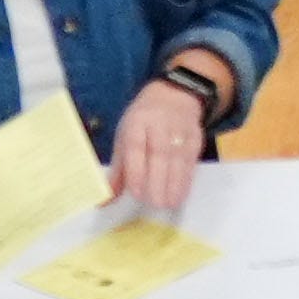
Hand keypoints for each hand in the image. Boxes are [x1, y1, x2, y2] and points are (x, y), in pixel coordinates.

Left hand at [109, 76, 211, 215]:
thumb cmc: (143, 122)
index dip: (137, 170)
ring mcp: (180, 128)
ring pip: (178, 156)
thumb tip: (103, 202)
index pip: (136, 146)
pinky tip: (182, 193)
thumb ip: (117, 171)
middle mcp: (159, 124)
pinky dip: (187, 177)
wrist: (174, 94)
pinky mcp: (195, 135)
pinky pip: (191, 158)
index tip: (137, 194)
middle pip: (159, 153)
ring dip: (175, 182)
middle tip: (156, 204)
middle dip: (158, 180)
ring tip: (170, 203)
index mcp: (136, 123)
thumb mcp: (124, 138)